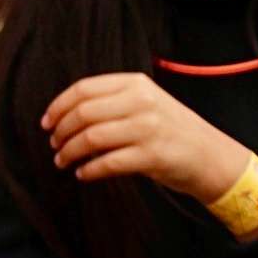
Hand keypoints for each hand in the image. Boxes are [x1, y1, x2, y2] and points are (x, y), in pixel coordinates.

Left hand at [44, 72, 249, 200]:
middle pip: (84, 113)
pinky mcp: (152, 156)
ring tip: (63, 161)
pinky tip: (83, 174)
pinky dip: (89, 170)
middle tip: (54, 144)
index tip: (47, 122)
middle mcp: (142, 102)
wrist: (210, 155)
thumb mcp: (147, 102)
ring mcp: (148, 129)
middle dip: (61, 131)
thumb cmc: (172, 130)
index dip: (59, 106)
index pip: (84, 89)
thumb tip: (68, 114)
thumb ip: (114, 101)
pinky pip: (107, 163)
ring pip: (91, 138)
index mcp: (136, 84)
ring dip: (70, 152)